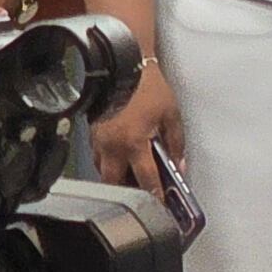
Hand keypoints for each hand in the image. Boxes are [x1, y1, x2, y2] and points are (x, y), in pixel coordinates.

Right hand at [89, 54, 185, 195]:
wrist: (123, 66)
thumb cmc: (148, 87)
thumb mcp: (171, 115)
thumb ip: (176, 144)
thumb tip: (179, 165)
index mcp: (134, 143)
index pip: (146, 180)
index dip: (155, 195)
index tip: (160, 205)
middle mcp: (113, 146)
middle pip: (116, 183)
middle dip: (128, 192)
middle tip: (143, 194)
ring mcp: (99, 140)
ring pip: (102, 172)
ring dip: (116, 178)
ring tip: (132, 178)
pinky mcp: (91, 133)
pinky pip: (97, 157)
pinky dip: (107, 163)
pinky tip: (120, 160)